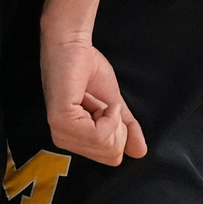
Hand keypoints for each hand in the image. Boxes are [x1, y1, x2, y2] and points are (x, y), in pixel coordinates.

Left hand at [42, 36, 145, 164]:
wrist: (74, 45)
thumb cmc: (88, 69)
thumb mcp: (115, 104)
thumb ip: (126, 127)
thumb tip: (141, 152)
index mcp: (74, 139)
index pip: (111, 157)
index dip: (120, 133)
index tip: (108, 109)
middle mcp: (64, 139)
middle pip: (111, 154)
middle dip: (117, 126)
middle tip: (104, 104)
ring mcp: (61, 131)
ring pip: (106, 145)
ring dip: (112, 118)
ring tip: (98, 100)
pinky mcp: (62, 120)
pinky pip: (99, 134)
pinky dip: (109, 115)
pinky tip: (99, 101)